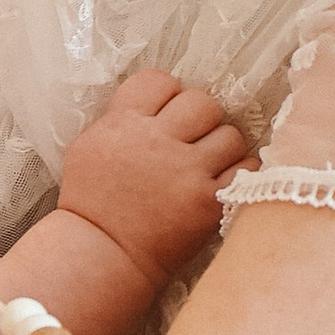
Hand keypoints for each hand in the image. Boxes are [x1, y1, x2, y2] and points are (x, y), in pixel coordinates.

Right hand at [56, 70, 254, 288]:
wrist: (103, 253)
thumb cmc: (92, 203)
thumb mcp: (88, 148)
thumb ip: (121, 120)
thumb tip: (155, 105)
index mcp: (122, 123)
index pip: (159, 81)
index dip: (167, 94)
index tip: (166, 114)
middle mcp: (156, 141)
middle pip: (202, 102)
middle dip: (200, 119)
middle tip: (192, 140)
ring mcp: (185, 172)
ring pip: (230, 134)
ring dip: (223, 146)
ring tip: (209, 164)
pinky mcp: (208, 201)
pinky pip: (246, 168)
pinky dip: (239, 172)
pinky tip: (224, 181)